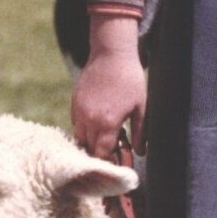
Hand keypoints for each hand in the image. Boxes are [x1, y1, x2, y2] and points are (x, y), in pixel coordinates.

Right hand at [72, 16, 146, 157]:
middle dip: (99, 154)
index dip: (108, 162)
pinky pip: (76, 123)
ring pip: (80, 137)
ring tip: (105, 139)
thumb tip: (139, 152)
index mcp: (107, 123)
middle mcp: (89, 119)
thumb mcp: (141, 106)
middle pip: (88, 148)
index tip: (116, 164)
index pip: (101, 153)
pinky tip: (98, 124)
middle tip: (113, 152)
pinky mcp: (75, 101)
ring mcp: (79, 110)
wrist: (112, 53)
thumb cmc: (130, 79)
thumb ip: (140, 132)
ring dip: (90, 142)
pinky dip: (85, 128)